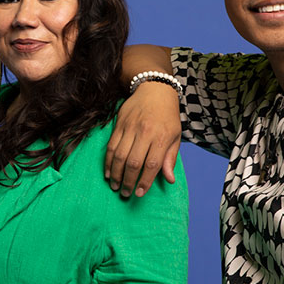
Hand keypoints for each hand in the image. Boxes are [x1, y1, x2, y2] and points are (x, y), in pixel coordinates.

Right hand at [104, 82, 180, 197]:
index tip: (140, 194)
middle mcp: (145, 133)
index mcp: (162, 137)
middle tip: (126, 193)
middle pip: (134, 162)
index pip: (152, 164)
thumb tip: (169, 180)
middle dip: (129, 181)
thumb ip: (170, 159)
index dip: (145, 182)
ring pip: (119, 155)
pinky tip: (108, 172)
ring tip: (115, 185)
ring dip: (116, 173)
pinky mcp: (119, 124)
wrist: (154, 89)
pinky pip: (111, 146)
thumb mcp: (176, 136)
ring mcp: (130, 128)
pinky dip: (108, 161)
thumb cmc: (168, 116)